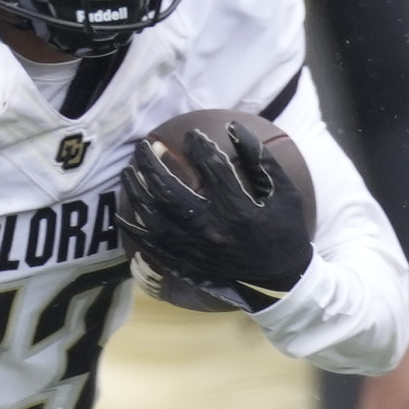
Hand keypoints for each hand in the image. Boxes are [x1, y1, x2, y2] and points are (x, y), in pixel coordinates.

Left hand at [121, 118, 313, 301]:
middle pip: (169, 191)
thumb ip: (260, 160)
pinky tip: (124, 212)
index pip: (211, 169)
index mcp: (238, 210)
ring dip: (136, 191)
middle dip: (151, 164)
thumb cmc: (284, 230)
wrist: (279, 281)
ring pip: (153, 217)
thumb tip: (234, 128)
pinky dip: (134, 228)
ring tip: (128, 171)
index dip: (198, 146)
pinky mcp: (184, 264)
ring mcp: (194, 250)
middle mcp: (211, 230)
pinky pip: (150, 246)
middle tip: (143, 147)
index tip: (191, 135)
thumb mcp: (284, 193)